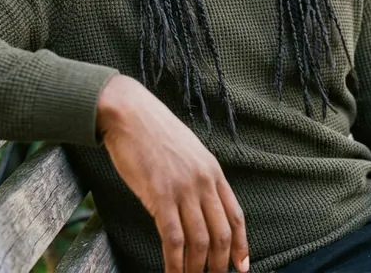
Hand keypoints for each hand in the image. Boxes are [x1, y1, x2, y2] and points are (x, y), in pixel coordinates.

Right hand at [97, 74, 249, 272]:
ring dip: (196, 269)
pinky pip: (173, 239)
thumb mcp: (187, 151)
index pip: (235, 214)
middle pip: (220, 233)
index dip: (241, 244)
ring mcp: (183, 189)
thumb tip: (198, 205)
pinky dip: (174, 264)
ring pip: (199, 241)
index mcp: (212, 170)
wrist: (129, 113)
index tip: (242, 266)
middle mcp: (203, 181)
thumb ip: (196, 177)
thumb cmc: (153, 131)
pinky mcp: (160, 195)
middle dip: (219, 264)